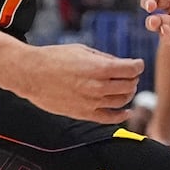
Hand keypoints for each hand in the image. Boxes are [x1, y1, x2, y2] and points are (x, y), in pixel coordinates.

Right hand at [9, 43, 145, 123]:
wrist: (31, 74)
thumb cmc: (54, 58)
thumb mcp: (82, 50)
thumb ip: (104, 59)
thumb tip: (121, 64)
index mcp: (99, 68)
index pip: (132, 69)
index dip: (138, 65)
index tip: (137, 64)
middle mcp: (98, 87)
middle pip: (129, 85)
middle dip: (133, 78)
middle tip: (130, 75)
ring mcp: (92, 102)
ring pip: (122, 101)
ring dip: (128, 94)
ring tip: (125, 88)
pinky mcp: (83, 114)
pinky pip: (109, 119)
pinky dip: (121, 115)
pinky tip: (125, 111)